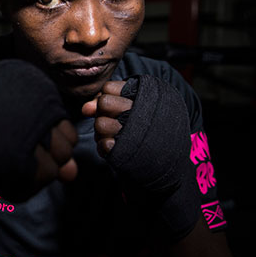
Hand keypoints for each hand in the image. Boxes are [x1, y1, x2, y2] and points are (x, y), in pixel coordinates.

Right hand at [0, 59, 74, 222]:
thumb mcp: (2, 126)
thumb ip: (40, 140)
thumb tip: (73, 170)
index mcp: (15, 77)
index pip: (58, 114)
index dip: (47, 138)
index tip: (23, 144)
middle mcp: (20, 95)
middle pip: (64, 137)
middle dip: (49, 159)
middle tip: (17, 163)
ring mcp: (17, 124)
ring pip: (56, 159)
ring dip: (37, 175)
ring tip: (7, 170)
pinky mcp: (12, 154)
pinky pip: (40, 177)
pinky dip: (25, 188)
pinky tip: (2, 182)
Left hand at [81, 76, 200, 240]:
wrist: (170, 168)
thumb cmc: (150, 134)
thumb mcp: (133, 112)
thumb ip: (107, 104)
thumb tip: (85, 108)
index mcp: (146, 97)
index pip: (109, 88)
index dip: (106, 98)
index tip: (116, 108)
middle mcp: (142, 112)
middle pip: (103, 103)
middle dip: (102, 113)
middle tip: (115, 122)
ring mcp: (135, 133)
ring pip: (100, 124)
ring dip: (102, 132)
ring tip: (116, 136)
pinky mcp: (129, 153)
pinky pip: (103, 145)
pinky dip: (105, 148)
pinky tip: (116, 149)